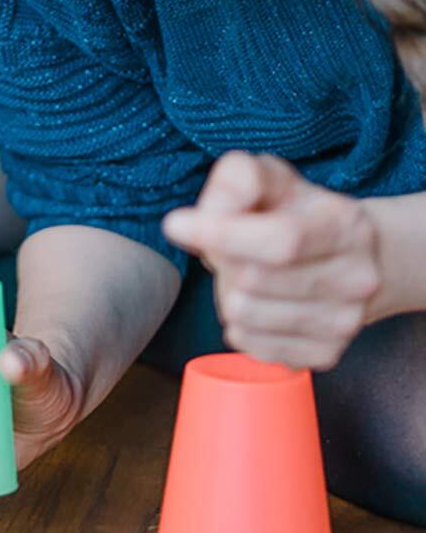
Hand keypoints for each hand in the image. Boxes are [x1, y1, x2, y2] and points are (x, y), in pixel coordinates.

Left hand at [163, 152, 381, 369]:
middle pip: (252, 280)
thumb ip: (239, 179)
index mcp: (346, 226)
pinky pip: (251, 345)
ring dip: (228, 293)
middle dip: (222, 259)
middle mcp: (356, 278)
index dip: (221, 233)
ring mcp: (345, 323)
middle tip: (231, 248)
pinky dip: (240, 324)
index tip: (176, 224)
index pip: (281, 239)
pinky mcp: (326, 354)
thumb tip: (208, 215)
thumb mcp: (272, 178)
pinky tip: (258, 303)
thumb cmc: (299, 212)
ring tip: (247, 275)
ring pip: (245, 315)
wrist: (353, 258)